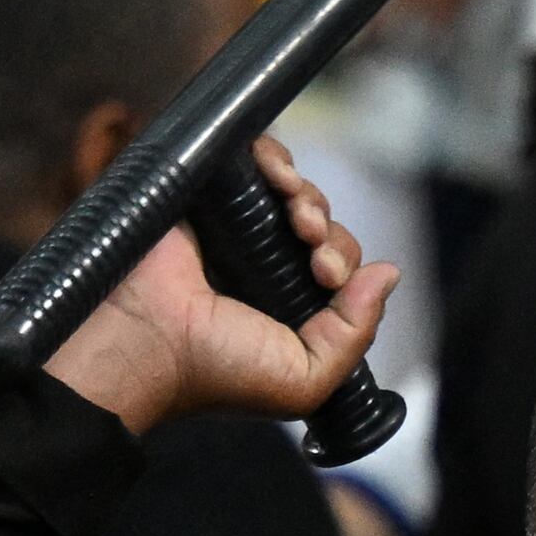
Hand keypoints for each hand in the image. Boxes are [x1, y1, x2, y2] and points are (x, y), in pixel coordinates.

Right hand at [43, 137, 398, 438]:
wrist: (146, 341)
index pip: (337, 267)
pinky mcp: (203, 192)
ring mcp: (231, 227)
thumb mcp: (306, 379)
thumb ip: (355, 333)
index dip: (343, 262)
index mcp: (286, 306)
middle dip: (328, 229)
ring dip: (306, 194)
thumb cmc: (216, 370)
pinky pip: (248, 157)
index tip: (325, 276)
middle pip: (320, 224)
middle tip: (311, 246)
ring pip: (290, 189)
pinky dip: (272, 157)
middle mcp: (260, 265)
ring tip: (296, 215)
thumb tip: (389, 274)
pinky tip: (275, 175)